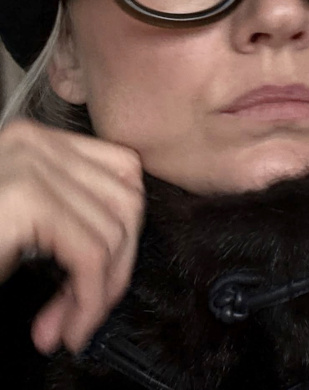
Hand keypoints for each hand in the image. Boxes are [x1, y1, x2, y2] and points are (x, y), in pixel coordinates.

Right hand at [0, 118, 143, 354]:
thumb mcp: (22, 224)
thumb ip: (66, 215)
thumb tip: (119, 246)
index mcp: (37, 142)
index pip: (124, 174)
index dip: (125, 232)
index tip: (101, 279)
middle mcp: (33, 142)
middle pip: (126, 201)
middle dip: (117, 266)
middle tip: (84, 312)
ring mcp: (26, 165)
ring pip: (114, 230)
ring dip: (98, 292)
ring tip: (65, 324)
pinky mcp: (21, 198)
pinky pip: (89, 254)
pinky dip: (86, 300)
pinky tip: (59, 326)